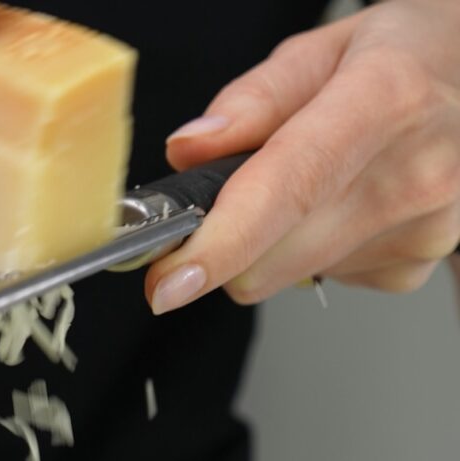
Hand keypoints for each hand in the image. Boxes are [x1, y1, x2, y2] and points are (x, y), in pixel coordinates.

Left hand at [146, 0, 459, 313]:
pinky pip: (320, 281)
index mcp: (385, 101)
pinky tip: (346, 205)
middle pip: (266, 260)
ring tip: (316, 182)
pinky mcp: (414, 269)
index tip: (168, 282)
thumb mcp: (326, 49)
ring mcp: (421, 230)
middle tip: (231, 197)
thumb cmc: (410, 59)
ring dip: (273, 243)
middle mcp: (414, 174)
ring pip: (283, 277)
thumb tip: (188, 150)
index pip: (285, 192)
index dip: (218, 246)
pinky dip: (313, 251)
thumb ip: (250, 100)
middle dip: (226, 242)